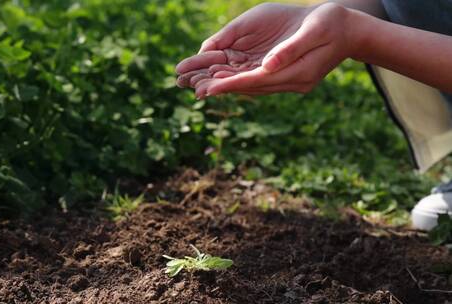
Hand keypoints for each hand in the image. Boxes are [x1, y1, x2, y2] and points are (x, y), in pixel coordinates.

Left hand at [175, 3, 356, 97]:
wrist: (348, 29)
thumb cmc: (331, 24)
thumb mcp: (314, 31)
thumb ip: (290, 50)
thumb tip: (267, 66)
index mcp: (297, 74)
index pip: (256, 82)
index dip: (230, 85)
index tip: (207, 89)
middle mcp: (290, 83)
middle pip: (248, 87)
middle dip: (220, 87)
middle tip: (191, 88)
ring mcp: (287, 81)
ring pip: (249, 85)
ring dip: (224, 84)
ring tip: (196, 83)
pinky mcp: (284, 75)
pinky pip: (255, 79)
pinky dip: (236, 77)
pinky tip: (219, 75)